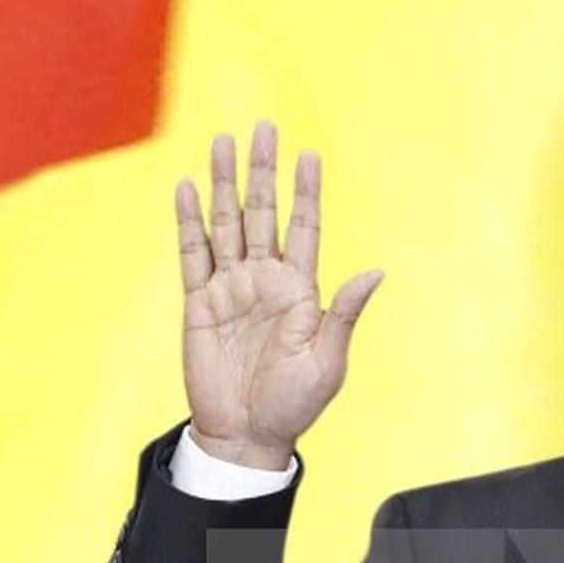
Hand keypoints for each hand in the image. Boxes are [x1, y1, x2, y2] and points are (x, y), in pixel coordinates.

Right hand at [175, 121, 383, 468]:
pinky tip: (187, 189)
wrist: (249, 434)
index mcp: (301, 291)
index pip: (304, 229)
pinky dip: (189, 222)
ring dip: (224, 184)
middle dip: (263, 172)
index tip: (309, 154)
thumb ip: (344, 313)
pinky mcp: (200, 304)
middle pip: (263, 214)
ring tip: (222, 142)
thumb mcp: (328, 360)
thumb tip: (376, 272)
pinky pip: (193, 255)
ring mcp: (231, 289)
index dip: (306, 192)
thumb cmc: (296, 403)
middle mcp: (266, 281)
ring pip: (226, 224)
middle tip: (262, 128)